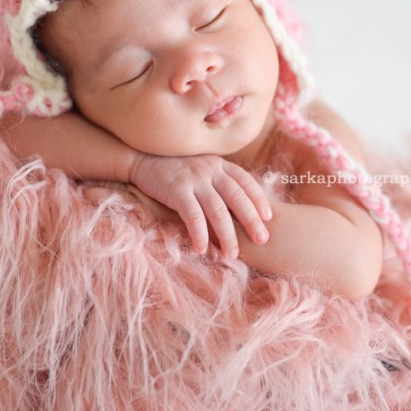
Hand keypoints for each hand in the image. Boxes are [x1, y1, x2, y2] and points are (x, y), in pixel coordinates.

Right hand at [129, 153, 271, 258]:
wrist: (141, 156)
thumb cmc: (174, 167)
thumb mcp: (201, 167)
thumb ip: (217, 180)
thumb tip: (237, 207)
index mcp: (219, 164)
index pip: (246, 181)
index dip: (259, 200)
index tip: (269, 218)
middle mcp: (210, 170)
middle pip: (237, 197)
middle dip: (251, 220)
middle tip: (261, 240)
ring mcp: (194, 179)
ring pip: (218, 210)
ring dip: (227, 235)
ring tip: (232, 254)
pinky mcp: (177, 190)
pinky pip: (193, 215)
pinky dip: (199, 234)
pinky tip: (201, 248)